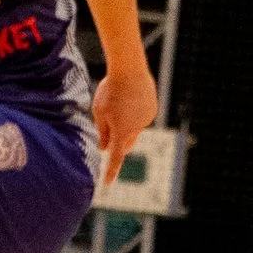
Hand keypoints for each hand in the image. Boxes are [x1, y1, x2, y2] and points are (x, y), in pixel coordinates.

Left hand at [91, 60, 156, 182]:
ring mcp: (146, 119)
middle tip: (109, 131)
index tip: (107, 183)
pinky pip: (141, 117)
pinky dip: (134, 113)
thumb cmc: (110, 89)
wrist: (130, 69)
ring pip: (134, 129)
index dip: (111, 170)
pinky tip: (130, 98)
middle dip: (119, 142)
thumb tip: (104, 148)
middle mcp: (136, 128)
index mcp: (121, 131)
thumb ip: (102, 131)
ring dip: (126, 123)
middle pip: (126, 144)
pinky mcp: (152, 110)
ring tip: (120, 101)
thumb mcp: (100, 110)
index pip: (116, 156)